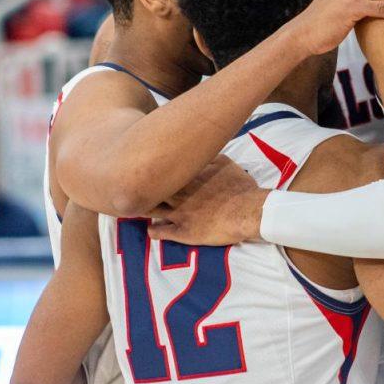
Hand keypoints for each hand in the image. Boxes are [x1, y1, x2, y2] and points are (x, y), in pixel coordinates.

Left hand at [146, 156, 268, 245]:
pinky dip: (152, 230)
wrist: (248, 211)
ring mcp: (178, 213)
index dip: (152, 171)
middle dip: (140, 189)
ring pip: (149, 210)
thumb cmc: (240, 187)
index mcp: (186, 176)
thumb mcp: (226, 163)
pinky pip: (158, 232)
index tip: (149, 170)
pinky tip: (152, 229)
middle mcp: (178, 193)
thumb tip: (200, 151)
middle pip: (149, 189)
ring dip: (142, 209)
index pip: (159, 170)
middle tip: (136, 189)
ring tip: (139, 209)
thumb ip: (208, 157)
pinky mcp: (182, 231)